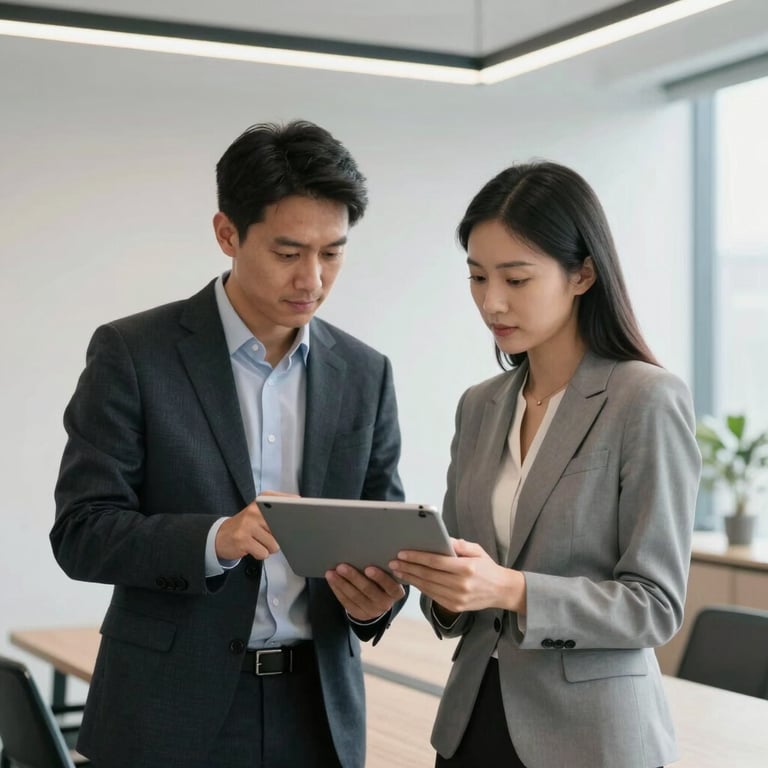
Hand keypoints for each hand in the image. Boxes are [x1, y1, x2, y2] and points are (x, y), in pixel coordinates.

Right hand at [215, 492, 294, 560]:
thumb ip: (280, 511)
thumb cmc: (247, 525)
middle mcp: (255, 509)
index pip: (288, 502)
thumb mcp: (262, 512)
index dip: (295, 513)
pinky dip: (260, 553)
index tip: (300, 516)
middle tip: (268, 533)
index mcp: (263, 499)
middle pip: (283, 529)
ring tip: (258, 541)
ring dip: (269, 547)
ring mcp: (248, 524)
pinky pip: (263, 553)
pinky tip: (252, 547)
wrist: (221, 536)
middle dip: (279, 536)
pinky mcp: (243, 540)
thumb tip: (300, 519)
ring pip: (274, 544)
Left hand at [325, 564, 405, 621]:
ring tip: (332, 572)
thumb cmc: (382, 582)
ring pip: (355, 596)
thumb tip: (365, 551)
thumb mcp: (388, 577)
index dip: (380, 577)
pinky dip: (337, 590)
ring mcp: (371, 611)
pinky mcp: (359, 614)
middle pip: (368, 590)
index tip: (368, 568)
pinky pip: (346, 602)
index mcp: (395, 592)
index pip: (390, 586)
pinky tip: (332, 580)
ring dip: (341, 583)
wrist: (378, 603)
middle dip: (353, 577)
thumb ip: (383, 568)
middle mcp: (385, 603)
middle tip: (342, 566)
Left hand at [390, 538, 525, 613]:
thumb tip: (440, 538)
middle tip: (393, 562)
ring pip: (427, 587)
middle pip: (428, 575)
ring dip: (410, 578)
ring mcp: (458, 598)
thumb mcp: (477, 550)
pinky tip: (411, 580)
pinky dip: (420, 587)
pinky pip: (432, 596)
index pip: (436, 562)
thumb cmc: (487, 567)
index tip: (402, 553)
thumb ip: (458, 544)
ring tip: (398, 570)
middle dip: (408, 567)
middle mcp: (461, 585)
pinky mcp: (455, 607)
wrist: (502, 591)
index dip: (417, 557)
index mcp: (467, 568)